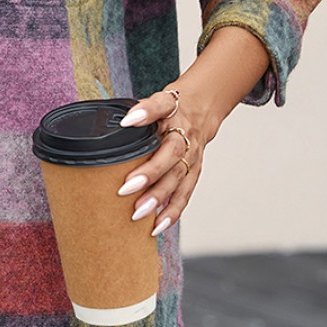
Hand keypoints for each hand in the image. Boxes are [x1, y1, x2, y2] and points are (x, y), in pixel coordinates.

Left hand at [115, 87, 209, 236]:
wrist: (203, 110)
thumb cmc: (171, 109)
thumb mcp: (156, 100)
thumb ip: (141, 110)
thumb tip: (123, 123)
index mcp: (173, 111)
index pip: (160, 107)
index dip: (145, 112)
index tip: (127, 122)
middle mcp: (186, 135)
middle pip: (170, 154)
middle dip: (149, 173)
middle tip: (126, 188)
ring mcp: (193, 156)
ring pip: (178, 179)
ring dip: (159, 197)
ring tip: (138, 214)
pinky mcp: (194, 173)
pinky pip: (184, 194)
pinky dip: (171, 212)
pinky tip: (157, 226)